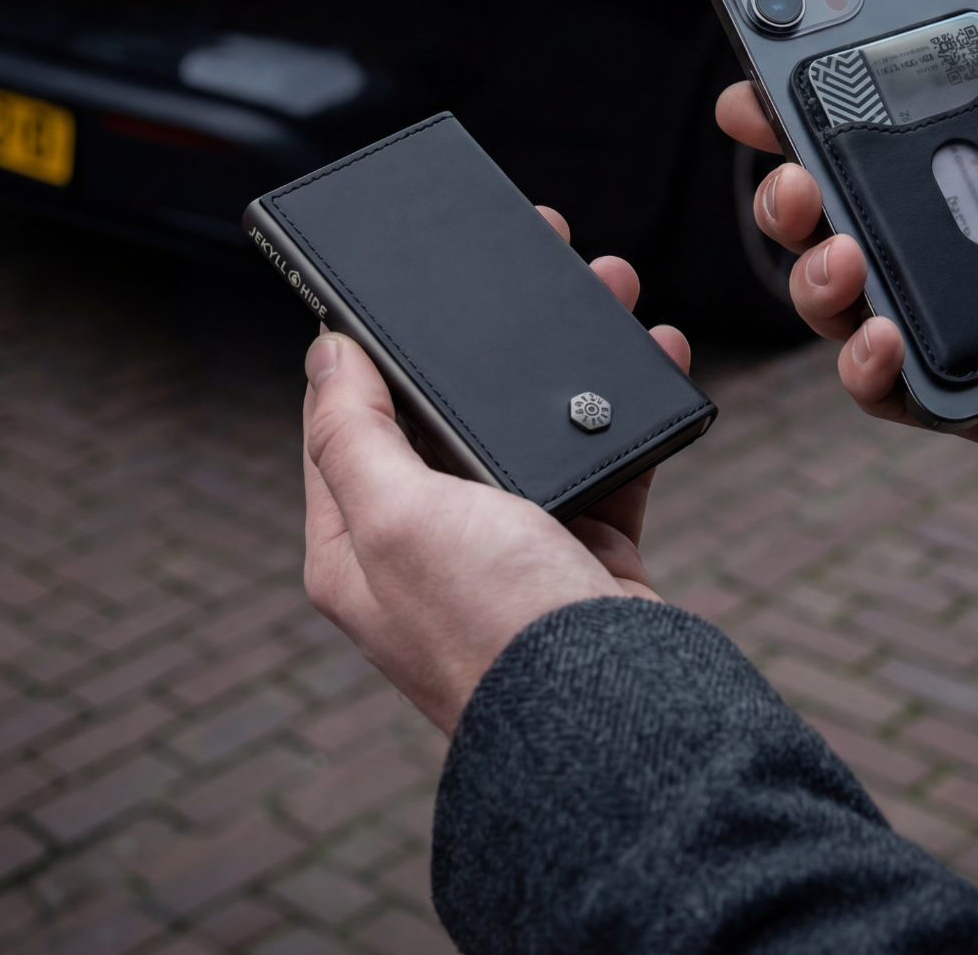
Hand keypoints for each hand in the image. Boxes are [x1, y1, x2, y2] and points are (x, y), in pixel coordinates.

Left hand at [301, 207, 685, 736]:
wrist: (617, 718)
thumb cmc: (494, 627)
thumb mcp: (395, 519)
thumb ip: (353, 432)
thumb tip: (323, 352)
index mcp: (359, 543)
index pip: (347, 420)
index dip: (369, 346)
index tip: (402, 283)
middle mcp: (432, 544)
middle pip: (452, 412)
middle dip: (488, 337)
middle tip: (528, 258)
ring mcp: (513, 547)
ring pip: (534, 426)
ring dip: (571, 355)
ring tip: (608, 286)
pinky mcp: (585, 550)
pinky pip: (605, 458)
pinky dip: (628, 408)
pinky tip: (654, 354)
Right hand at [716, 0, 977, 497]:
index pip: (869, 143)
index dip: (804, 116)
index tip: (759, 84)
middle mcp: (946, 252)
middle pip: (828, 221)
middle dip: (784, 193)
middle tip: (792, 173)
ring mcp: (944, 325)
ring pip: (834, 299)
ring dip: (812, 272)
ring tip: (839, 251)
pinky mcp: (957, 397)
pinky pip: (879, 386)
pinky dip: (860, 362)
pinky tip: (880, 334)